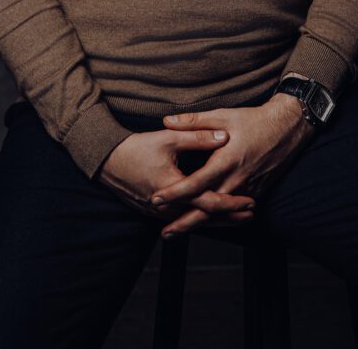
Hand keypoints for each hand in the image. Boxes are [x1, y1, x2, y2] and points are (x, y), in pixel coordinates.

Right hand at [96, 127, 257, 225]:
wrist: (106, 161)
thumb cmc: (136, 148)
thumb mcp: (168, 138)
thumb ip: (197, 136)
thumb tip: (223, 136)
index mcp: (174, 188)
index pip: (209, 202)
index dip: (232, 203)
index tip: (250, 201)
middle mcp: (168, 207)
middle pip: (205, 217)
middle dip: (230, 217)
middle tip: (251, 214)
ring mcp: (159, 213)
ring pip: (193, 220)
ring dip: (216, 220)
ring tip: (238, 218)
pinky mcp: (154, 212)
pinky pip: (181, 218)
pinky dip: (199, 217)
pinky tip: (209, 216)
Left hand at [150, 94, 316, 237]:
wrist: (287, 129)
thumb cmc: (253, 120)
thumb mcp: (222, 115)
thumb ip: (193, 121)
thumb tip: (166, 120)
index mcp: (225, 161)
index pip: (195, 183)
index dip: (175, 193)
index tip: (156, 199)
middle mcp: (236, 180)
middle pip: (206, 209)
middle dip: (184, 222)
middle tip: (164, 233)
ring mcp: (247, 189)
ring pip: (220, 214)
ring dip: (199, 224)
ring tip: (178, 232)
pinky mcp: (255, 191)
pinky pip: (233, 211)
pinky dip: (218, 220)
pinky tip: (206, 224)